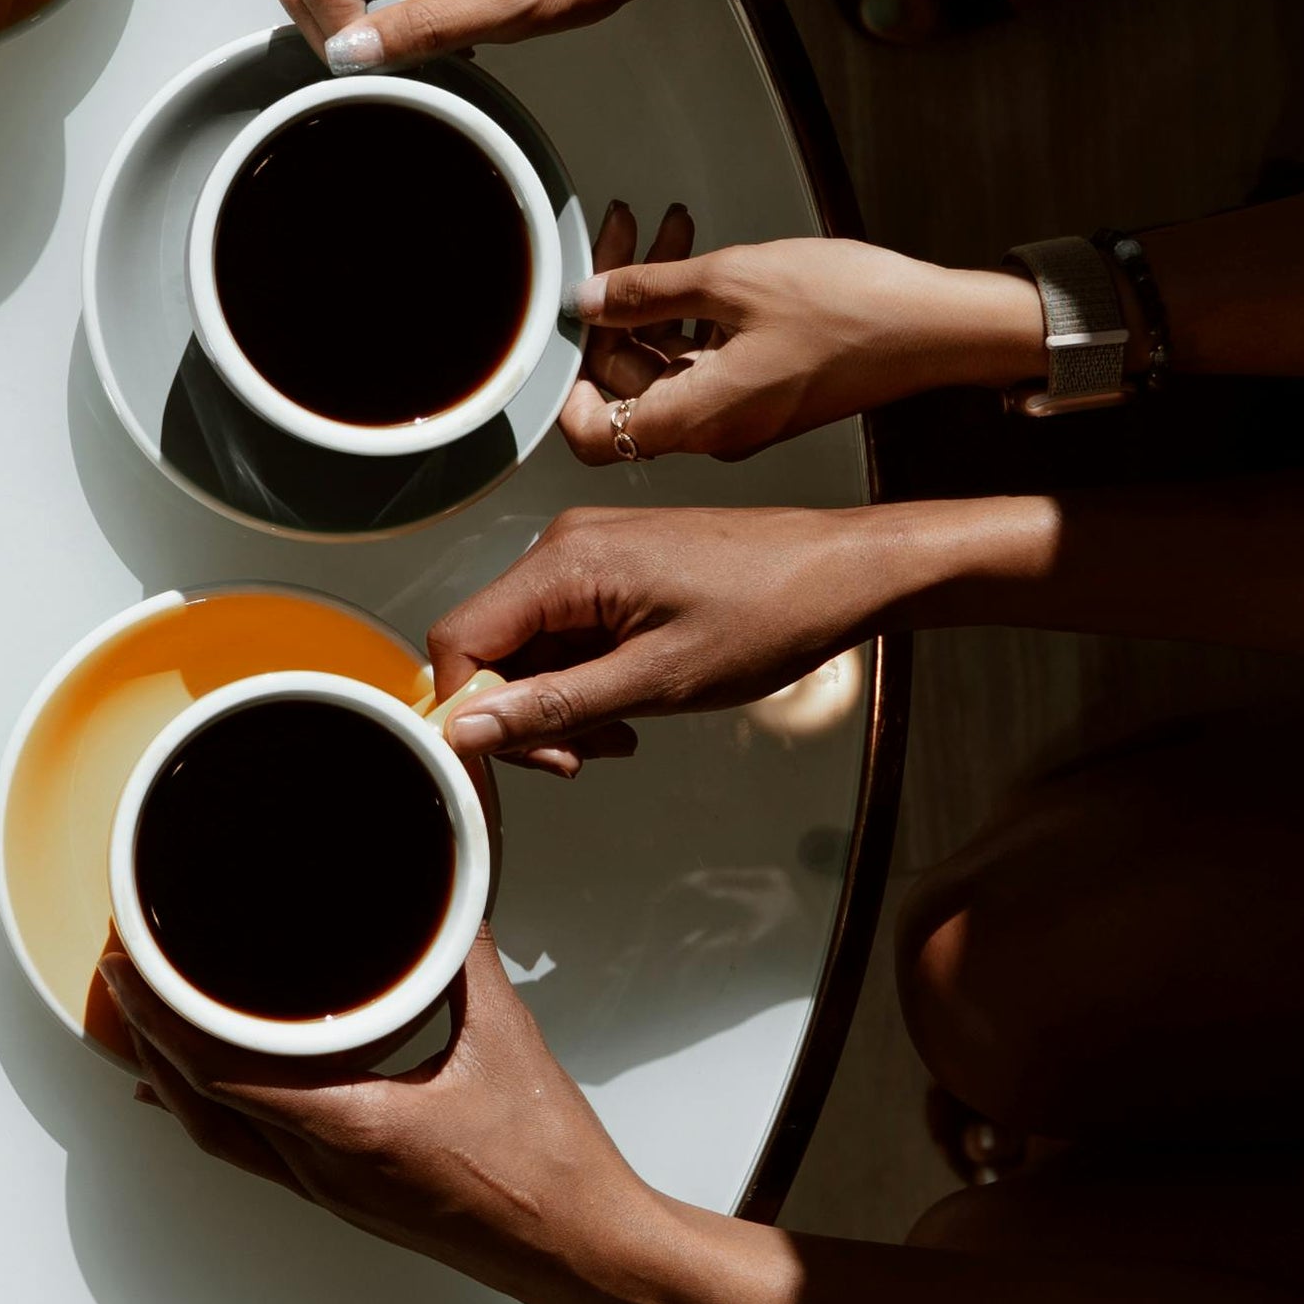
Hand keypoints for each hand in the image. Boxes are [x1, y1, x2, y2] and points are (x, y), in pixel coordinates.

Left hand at [95, 941, 702, 1303]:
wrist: (583, 1251)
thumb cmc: (552, 1165)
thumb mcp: (505, 1038)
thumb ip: (464, 952)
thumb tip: (449, 881)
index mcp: (353, 1129)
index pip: (222, 1072)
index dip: (162, 1016)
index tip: (130, 965)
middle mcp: (326, 1171)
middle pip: (198, 1106)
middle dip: (148, 1037)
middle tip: (121, 976)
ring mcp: (332, 1193)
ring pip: (220, 1136)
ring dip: (174, 1077)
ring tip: (144, 1022)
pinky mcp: (348, 1200)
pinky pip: (256, 1153)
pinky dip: (218, 1110)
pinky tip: (207, 1088)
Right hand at [424, 500, 929, 773]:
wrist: (842, 574)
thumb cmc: (769, 614)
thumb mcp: (654, 681)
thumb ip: (553, 707)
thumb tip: (467, 729)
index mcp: (566, 562)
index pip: (461, 639)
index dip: (473, 709)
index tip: (518, 756)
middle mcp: (566, 546)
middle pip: (494, 645)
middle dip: (526, 713)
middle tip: (580, 757)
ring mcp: (592, 554)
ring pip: (533, 645)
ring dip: (561, 703)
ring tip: (618, 734)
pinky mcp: (617, 567)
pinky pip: (570, 632)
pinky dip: (588, 678)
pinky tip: (631, 706)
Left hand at [568, 206, 1043, 463]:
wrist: (937, 326)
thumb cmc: (854, 309)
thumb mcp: (733, 280)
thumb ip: (648, 292)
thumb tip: (588, 300)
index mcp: (699, 417)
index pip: (594, 434)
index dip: (568, 387)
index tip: (567, 331)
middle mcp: (715, 429)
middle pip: (628, 384)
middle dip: (615, 311)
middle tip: (621, 241)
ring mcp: (742, 413)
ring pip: (667, 364)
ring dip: (655, 299)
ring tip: (660, 230)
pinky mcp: (766, 393)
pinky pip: (707, 360)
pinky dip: (694, 312)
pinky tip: (699, 254)